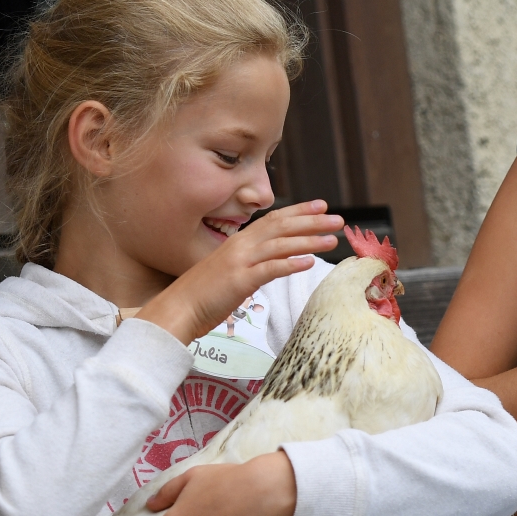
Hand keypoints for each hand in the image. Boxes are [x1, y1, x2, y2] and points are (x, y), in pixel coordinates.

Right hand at [139, 201, 344, 344]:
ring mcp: (240, 262)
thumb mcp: (231, 271)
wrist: (178, 309)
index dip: (300, 211)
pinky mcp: (239, 280)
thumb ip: (252, 262)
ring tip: (332, 239)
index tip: (322, 206)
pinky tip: (310, 262)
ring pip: (280, 245)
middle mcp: (241, 246)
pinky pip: (270, 269)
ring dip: (309, 240)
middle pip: (282, 227)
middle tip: (338, 219)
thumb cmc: (203, 294)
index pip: (274, 220)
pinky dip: (291, 264)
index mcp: (239, 242)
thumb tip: (275, 261)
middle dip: (312, 221)